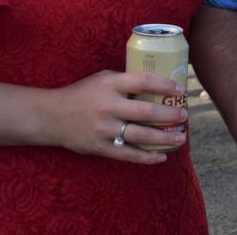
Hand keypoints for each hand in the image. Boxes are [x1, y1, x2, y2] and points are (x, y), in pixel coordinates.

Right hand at [42, 69, 189, 164]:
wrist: (51, 116)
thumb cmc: (82, 94)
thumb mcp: (102, 79)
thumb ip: (125, 81)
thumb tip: (157, 84)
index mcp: (109, 85)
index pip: (143, 82)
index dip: (164, 85)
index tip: (180, 89)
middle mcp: (108, 107)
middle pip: (147, 112)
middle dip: (171, 114)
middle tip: (184, 115)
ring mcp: (104, 129)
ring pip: (142, 136)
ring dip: (165, 138)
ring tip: (181, 137)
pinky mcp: (100, 147)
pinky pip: (128, 155)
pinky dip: (147, 157)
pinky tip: (162, 156)